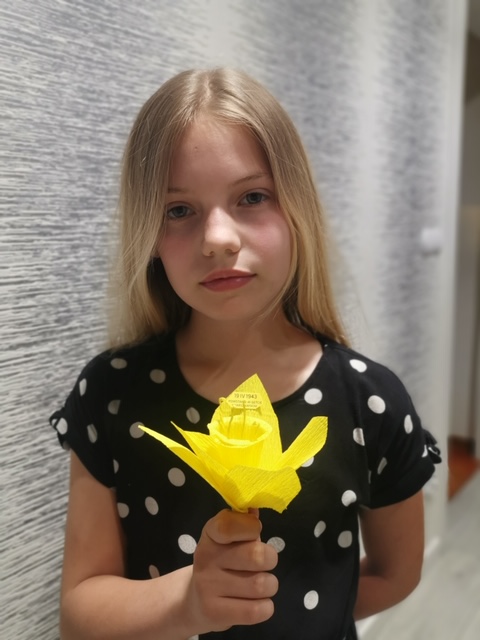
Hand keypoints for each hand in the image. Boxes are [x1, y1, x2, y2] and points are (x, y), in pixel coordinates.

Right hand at [185, 509, 278, 633]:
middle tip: (266, 563)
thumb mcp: (229, 539)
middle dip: (270, 559)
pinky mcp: (214, 612)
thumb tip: (255, 508)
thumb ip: (244, 524)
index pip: (229, 524)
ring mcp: (207, 586)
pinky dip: (266, 607)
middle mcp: (206, 557)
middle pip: (256, 556)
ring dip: (270, 585)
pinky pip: (256, 611)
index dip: (251, 527)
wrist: (194, 601)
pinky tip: (259, 603)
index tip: (254, 533)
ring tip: (262, 585)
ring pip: (260, 585)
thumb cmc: (222, 562)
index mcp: (210, 534)